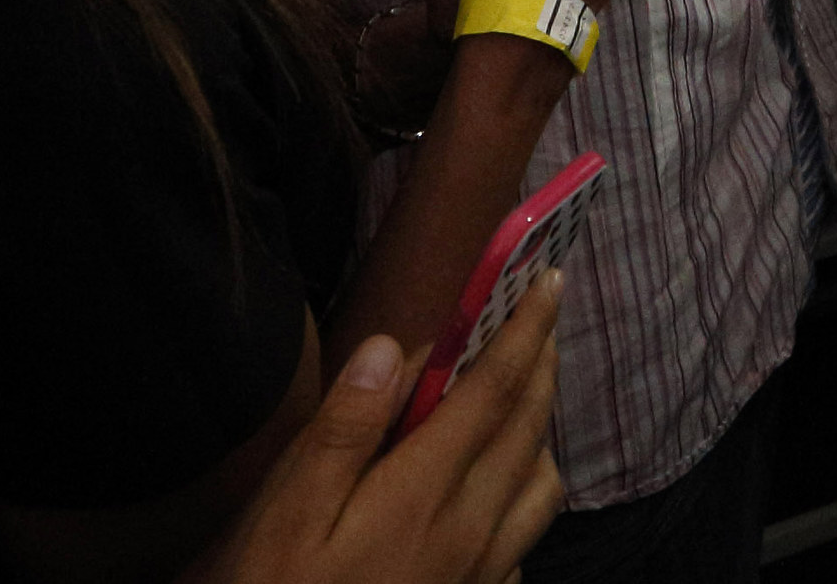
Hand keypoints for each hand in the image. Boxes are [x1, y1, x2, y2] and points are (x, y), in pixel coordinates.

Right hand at [210, 277, 562, 583]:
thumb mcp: (288, 514)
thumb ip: (346, 429)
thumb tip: (394, 348)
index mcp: (425, 493)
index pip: (494, 391)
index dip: (525, 330)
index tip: (548, 280)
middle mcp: (471, 530)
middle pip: (530, 429)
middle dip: (542, 363)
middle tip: (543, 315)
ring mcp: (482, 574)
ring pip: (543, 486)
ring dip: (542, 430)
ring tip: (522, 396)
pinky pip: (524, 541)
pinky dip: (525, 497)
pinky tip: (498, 491)